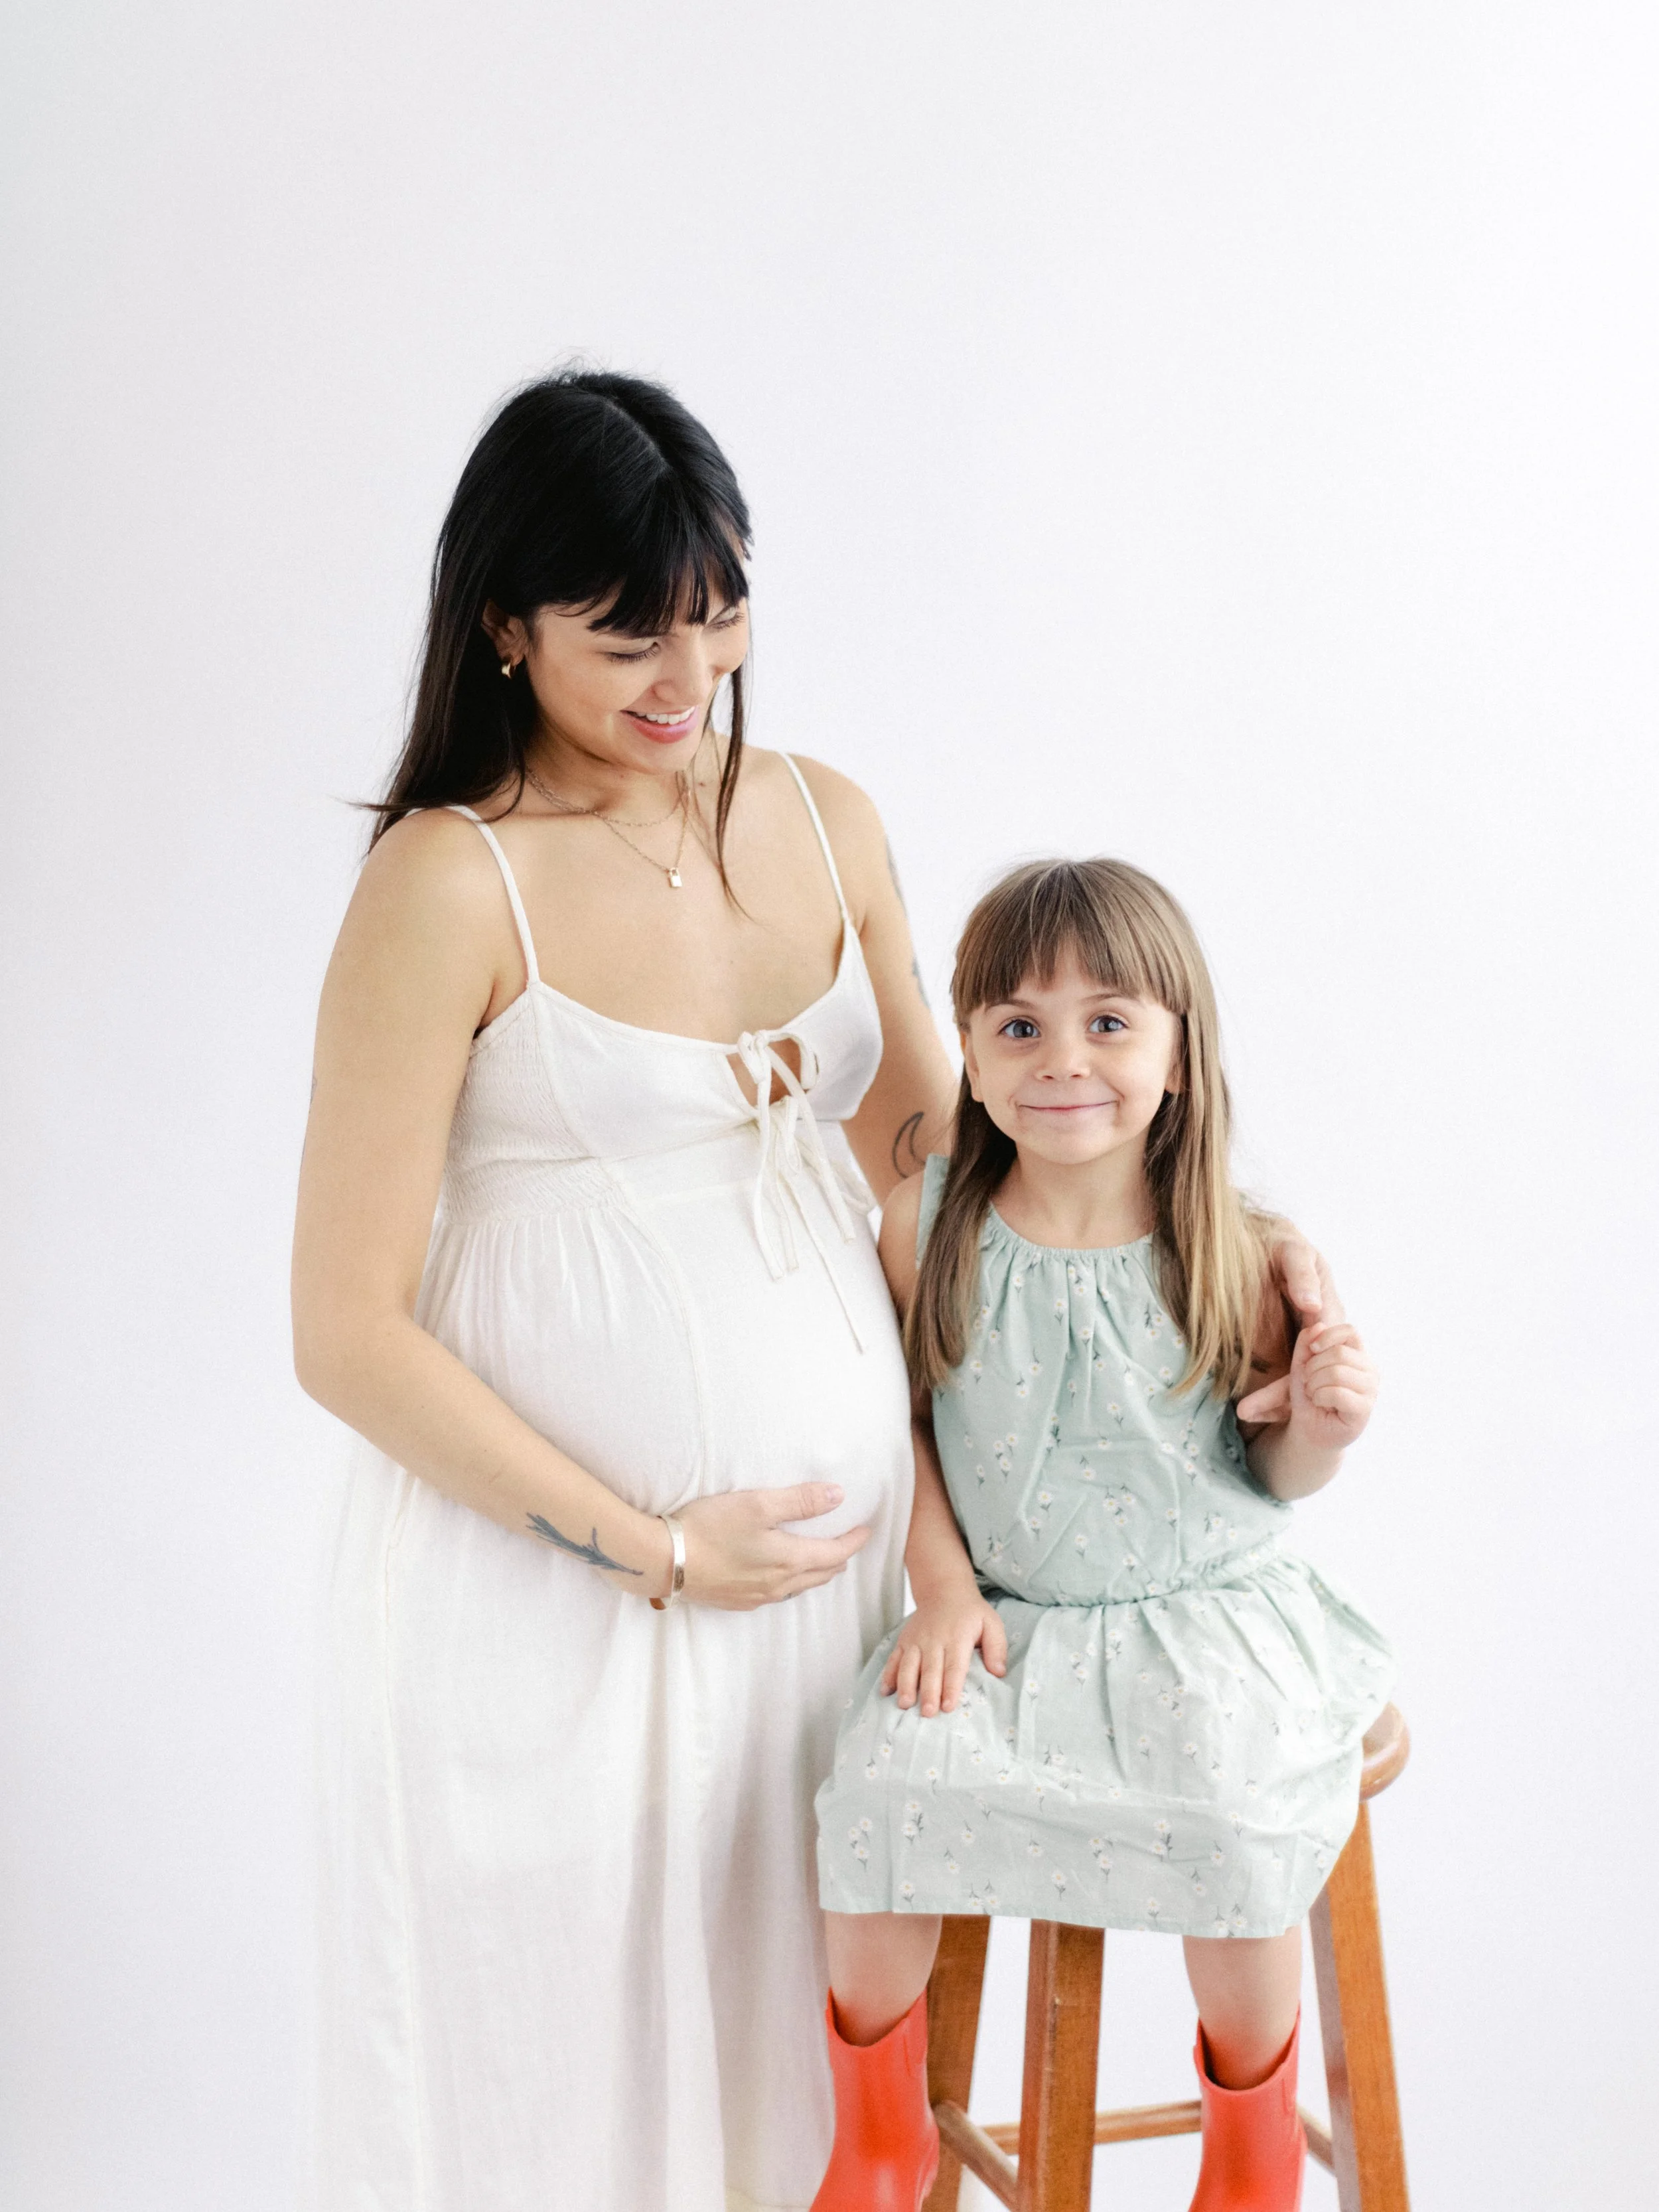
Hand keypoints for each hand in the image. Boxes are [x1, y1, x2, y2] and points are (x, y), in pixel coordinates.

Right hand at [671, 1484, 870, 1610]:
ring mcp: (757, 1597)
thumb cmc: (710, 1527)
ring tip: (823, 1560)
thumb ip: (800, 1501)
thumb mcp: (757, 1504)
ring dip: (817, 1572)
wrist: (664, 1560)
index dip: (853, 1541)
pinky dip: (792, 1582)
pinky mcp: (737, 1601)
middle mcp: (778, 1585)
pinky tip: (783, 1576)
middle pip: (821, 1574)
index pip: (835, 1553)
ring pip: (800, 1587)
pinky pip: (777, 1594)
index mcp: (789, 1560)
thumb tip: (838, 1496)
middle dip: (839, 1558)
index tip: (866, 1529)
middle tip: (849, 1543)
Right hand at [879, 1585, 1007, 1716]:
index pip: (954, 1666)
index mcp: (957, 1637)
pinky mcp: (904, 1641)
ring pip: (908, 1665)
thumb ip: (997, 1648)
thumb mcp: (991, 1623)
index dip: (951, 1687)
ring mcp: (916, 1640)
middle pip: (930, 1669)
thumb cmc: (970, 1613)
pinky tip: (885, 1692)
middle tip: (928, 1713)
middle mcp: (934, 1639)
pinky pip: (894, 1659)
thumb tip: (999, 1672)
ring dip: (906, 1686)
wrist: (943, 1590)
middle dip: (928, 1692)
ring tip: (904, 1705)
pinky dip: (888, 1675)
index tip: (948, 1706)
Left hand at [1236, 1228, 1344, 1423]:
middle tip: (1248, 1412)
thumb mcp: (1293, 1252)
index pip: (1318, 1348)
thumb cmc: (1282, 1245)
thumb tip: (1313, 1306)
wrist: (1265, 1243)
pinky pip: (1283, 1370)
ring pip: (1297, 1377)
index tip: (1288, 1391)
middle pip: (1308, 1371)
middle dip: (1282, 1396)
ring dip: (1275, 1400)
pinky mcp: (1287, 1342)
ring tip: (1247, 1413)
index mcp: (1324, 1310)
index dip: (1305, 1370)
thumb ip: (1302, 1275)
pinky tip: (1255, 1407)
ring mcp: (1303, 1339)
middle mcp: (1318, 1331)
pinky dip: (1272, 1391)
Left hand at [1285, 1321, 1377, 1451]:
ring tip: (1314, 1394)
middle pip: (1339, 1353)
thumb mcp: (1302, 1364)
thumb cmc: (1309, 1394)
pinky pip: (1337, 1393)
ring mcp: (1371, 1390)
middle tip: (1309, 1382)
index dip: (1328, 1336)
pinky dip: (1320, 1397)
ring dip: (1315, 1384)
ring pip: (1337, 1372)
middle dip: (1313, 1368)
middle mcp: (1370, 1370)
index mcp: (1359, 1355)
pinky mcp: (1365, 1409)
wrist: (1309, 1428)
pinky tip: (1321, 1404)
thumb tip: (1319, 1325)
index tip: (1313, 1349)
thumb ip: (1307, 1343)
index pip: (1350, 1331)